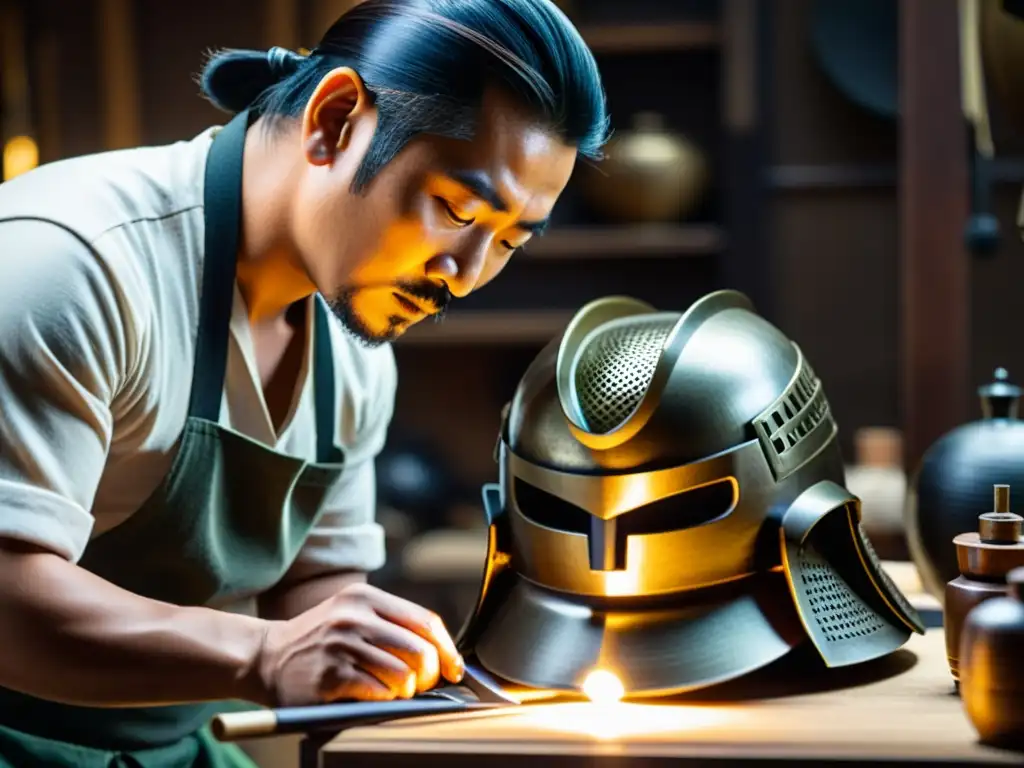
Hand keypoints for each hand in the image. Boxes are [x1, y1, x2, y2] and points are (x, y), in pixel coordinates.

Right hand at [252, 582, 464, 706]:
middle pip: (419, 650)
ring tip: (392, 691)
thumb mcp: (353, 614)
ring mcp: (342, 645)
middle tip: (418, 685)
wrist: (267, 657)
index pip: (425, 621)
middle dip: (428, 675)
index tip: (453, 668)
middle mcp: (354, 616)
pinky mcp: (331, 675)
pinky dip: (384, 699)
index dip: (446, 649)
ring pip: (403, 676)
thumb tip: (441, 652)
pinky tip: (371, 695)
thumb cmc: (321, 640)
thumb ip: (392, 623)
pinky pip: (379, 693)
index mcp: (365, 597)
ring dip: (405, 691)